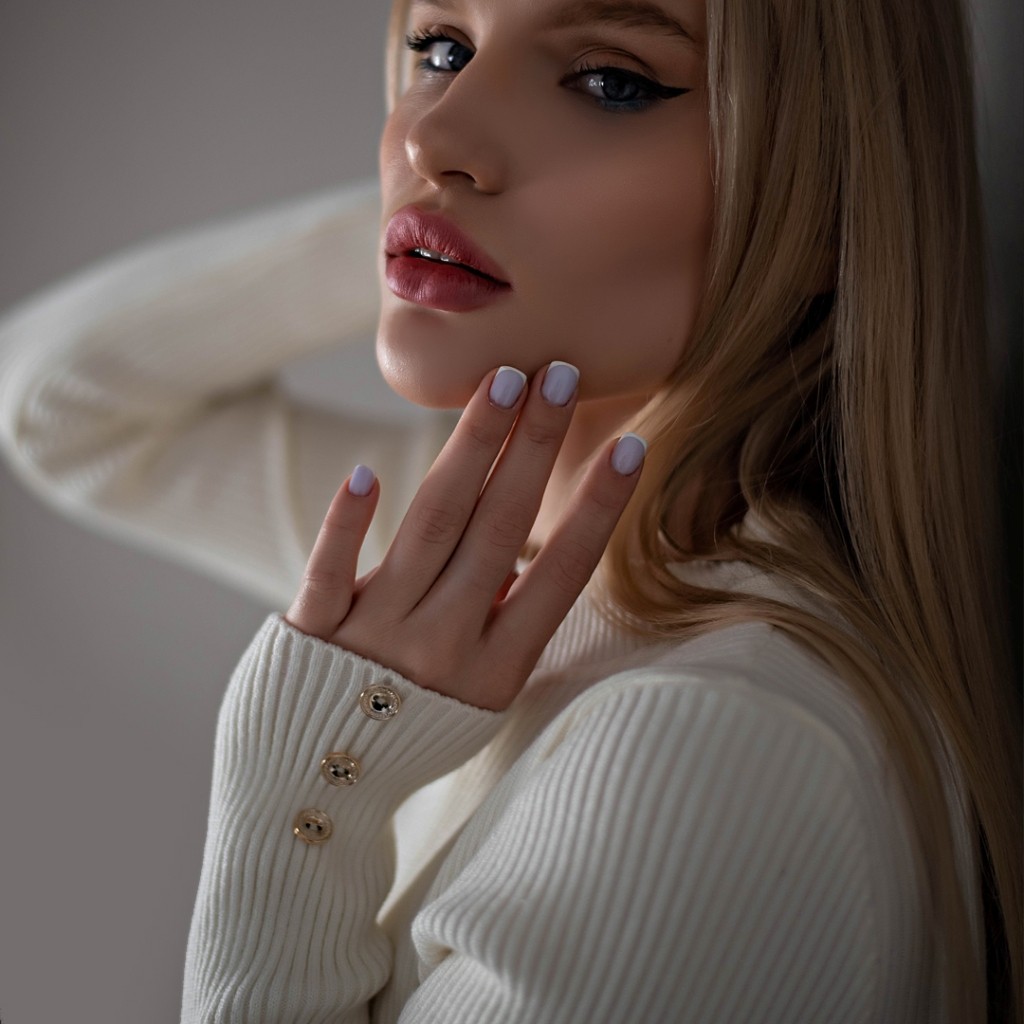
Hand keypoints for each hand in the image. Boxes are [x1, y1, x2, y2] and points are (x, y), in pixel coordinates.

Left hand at [285, 363, 645, 711]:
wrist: (320, 790)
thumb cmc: (413, 732)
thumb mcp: (481, 694)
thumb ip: (505, 622)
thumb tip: (528, 545)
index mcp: (496, 668)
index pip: (561, 575)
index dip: (597, 508)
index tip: (630, 446)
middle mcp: (442, 647)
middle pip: (498, 530)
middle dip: (535, 448)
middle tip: (561, 375)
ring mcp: (375, 636)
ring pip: (432, 528)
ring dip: (470, 451)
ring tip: (501, 386)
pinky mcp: (313, 630)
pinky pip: (329, 570)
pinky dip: (346, 522)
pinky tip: (367, 471)